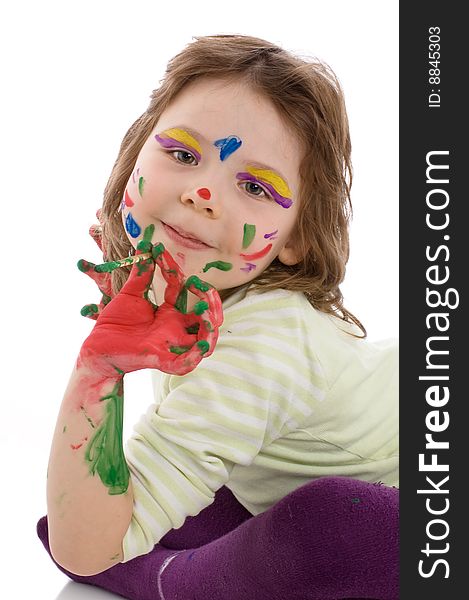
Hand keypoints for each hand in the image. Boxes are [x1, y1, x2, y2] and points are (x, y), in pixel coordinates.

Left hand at [78, 226, 222, 376]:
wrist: (95, 347)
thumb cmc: (114, 324)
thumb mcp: (129, 294)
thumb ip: (140, 275)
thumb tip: (145, 250)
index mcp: (168, 313)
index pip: (182, 289)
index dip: (173, 269)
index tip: (159, 251)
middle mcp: (174, 329)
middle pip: (205, 318)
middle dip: (210, 301)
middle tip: (198, 284)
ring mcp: (170, 345)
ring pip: (203, 341)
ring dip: (209, 326)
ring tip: (205, 309)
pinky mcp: (160, 359)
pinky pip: (183, 363)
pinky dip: (194, 356)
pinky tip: (201, 344)